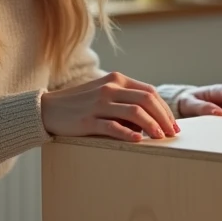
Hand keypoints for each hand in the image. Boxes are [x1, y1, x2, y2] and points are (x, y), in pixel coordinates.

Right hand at [41, 71, 178, 141]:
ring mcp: (99, 103)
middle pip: (147, 100)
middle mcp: (110, 88)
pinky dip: (128, 134)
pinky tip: (139, 140)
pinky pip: (113, 126)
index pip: (150, 92)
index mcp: (116, 80)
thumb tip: (148, 123)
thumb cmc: (80, 105)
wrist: (47, 109)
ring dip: (152, 126)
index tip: (173, 125)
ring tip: (160, 138)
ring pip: (134, 112)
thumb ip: (125, 102)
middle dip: (164, 118)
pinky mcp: (88, 120)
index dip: (165, 109)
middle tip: (172, 134)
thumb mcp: (104, 95)